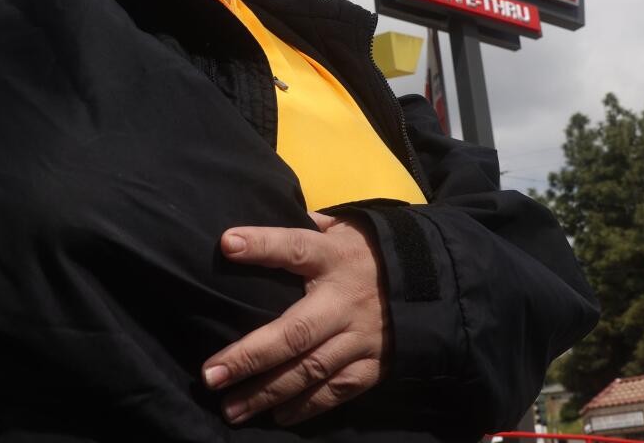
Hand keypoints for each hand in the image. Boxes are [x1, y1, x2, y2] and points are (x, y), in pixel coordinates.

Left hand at [202, 211, 390, 425]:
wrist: (432, 282)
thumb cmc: (370, 252)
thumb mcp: (344, 229)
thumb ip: (307, 229)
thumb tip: (261, 228)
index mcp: (334, 257)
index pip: (296, 246)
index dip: (263, 245)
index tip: (228, 245)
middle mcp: (344, 300)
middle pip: (295, 331)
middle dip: (251, 356)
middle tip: (211, 375)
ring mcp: (359, 337)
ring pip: (310, 369)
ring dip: (267, 392)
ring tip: (231, 407)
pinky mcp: (372, 365)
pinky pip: (335, 391)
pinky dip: (306, 405)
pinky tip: (276, 415)